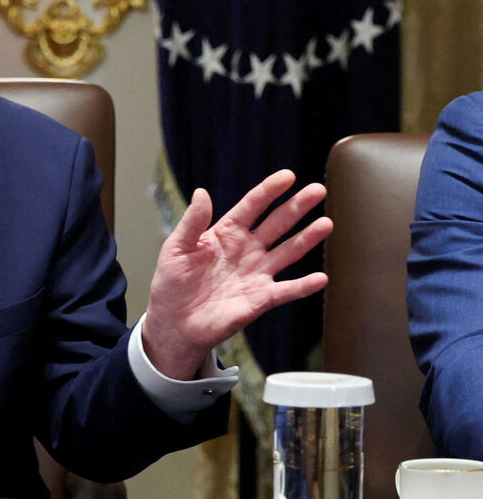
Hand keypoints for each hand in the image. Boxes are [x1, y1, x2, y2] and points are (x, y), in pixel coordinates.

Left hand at [142, 170, 332, 379]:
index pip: (252, 206)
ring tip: (326, 223)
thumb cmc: (172, 283)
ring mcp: (257, 273)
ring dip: (307, 238)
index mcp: (226, 233)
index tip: (288, 176)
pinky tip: (321, 278)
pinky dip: (303, 285)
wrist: (174, 322)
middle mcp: (247, 250)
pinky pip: (286, 290)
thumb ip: (192, 222)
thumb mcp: (176, 248)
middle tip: (319, 190)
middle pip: (277, 223)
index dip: (269, 191)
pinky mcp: (260, 298)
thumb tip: (201, 192)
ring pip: (288, 251)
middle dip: (297, 207)